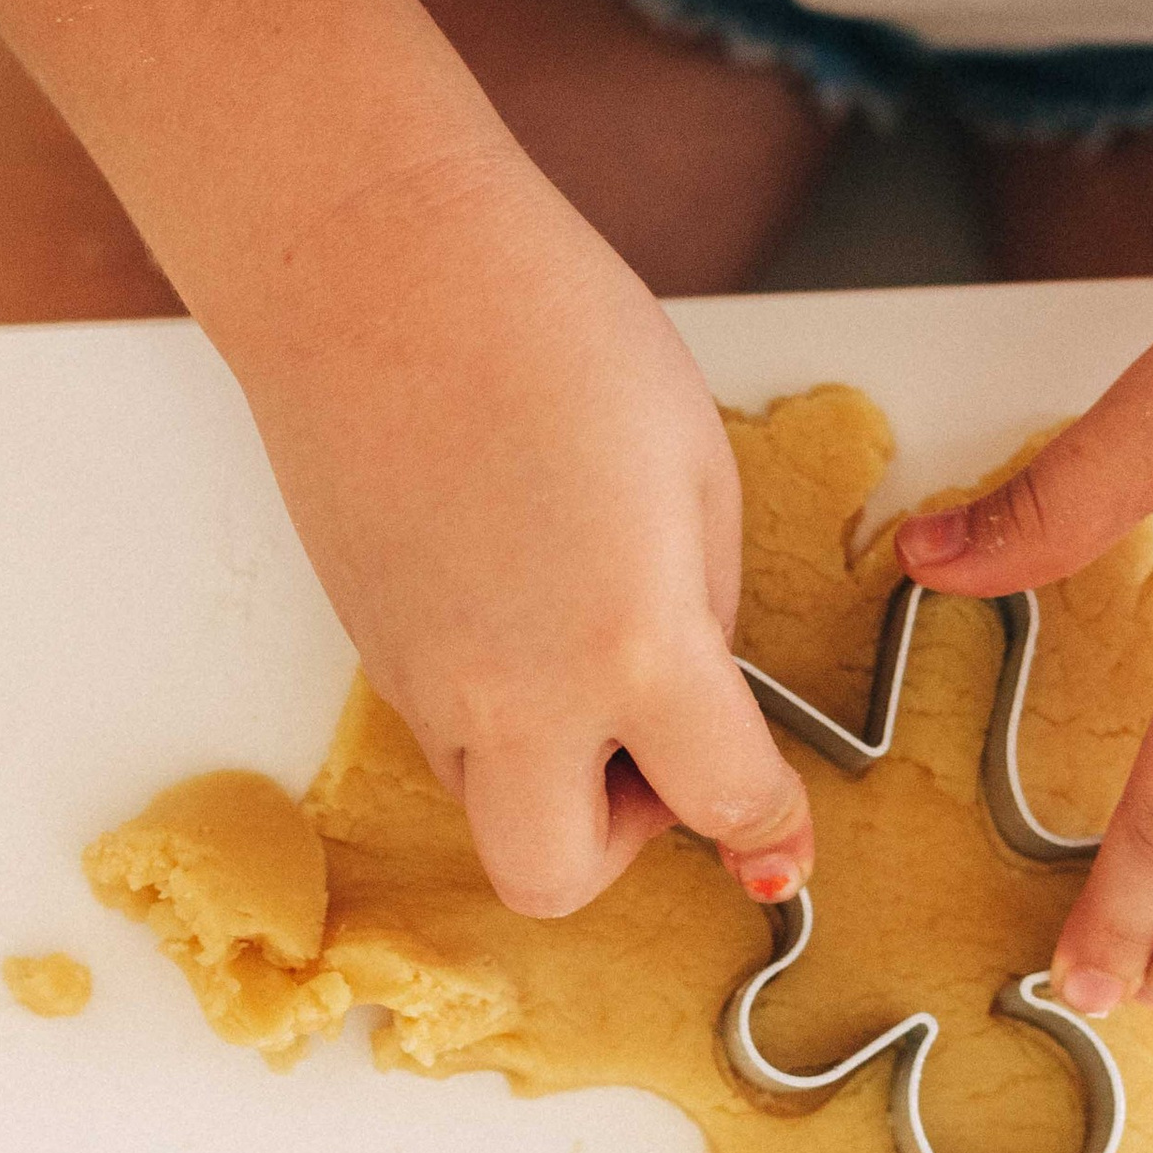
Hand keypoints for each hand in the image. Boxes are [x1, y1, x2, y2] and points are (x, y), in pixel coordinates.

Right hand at [222, 149, 812, 919]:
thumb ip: (706, 607)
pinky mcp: (370, 650)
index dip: (772, 828)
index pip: (723, 802)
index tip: (782, 833)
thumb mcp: (696, 466)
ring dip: (551, 779)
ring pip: (490, 811)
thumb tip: (695, 683)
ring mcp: (424, 682)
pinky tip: (518, 604)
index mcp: (631, 645)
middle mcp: (514, 696)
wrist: (374, 273)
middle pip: (558, 879)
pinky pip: (445, 735)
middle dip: (622, 846)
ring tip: (581, 650)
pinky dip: (496, 715)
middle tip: (653, 750)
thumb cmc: (545, 331)